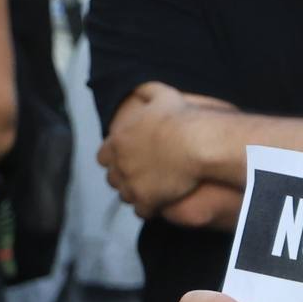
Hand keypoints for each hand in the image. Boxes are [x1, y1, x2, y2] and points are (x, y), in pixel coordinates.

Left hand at [99, 83, 229, 218]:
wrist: (198, 143)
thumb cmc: (182, 118)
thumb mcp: (162, 95)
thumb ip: (145, 92)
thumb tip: (138, 90)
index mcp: (119, 140)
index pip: (103, 156)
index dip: (116, 158)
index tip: (129, 159)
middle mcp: (120, 163)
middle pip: (112, 177)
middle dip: (124, 177)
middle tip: (141, 177)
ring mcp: (132, 183)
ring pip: (125, 195)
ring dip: (136, 194)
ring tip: (152, 192)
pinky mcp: (147, 199)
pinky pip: (142, 211)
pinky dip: (149, 208)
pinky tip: (160, 204)